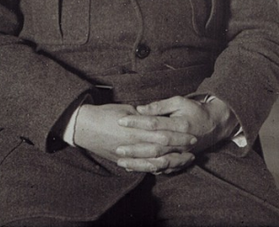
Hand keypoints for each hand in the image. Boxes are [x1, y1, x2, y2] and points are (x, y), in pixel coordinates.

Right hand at [73, 103, 195, 170]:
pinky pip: (143, 168)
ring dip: (172, 160)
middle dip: (179, 147)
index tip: (190, 133)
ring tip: (185, 159)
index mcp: (136, 128)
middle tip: (193, 146)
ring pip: (155, 161)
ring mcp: (128, 155)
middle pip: (162, 147)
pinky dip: (156, 168)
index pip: (162, 132)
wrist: (84, 126)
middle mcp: (134, 144)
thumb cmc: (104, 114)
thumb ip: (142, 115)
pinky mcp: (123, 162)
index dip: (178, 134)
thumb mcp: (125, 109)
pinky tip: (166, 167)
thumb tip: (155, 116)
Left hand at [115, 96, 237, 173]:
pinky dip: (147, 169)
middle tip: (117, 147)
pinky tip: (133, 168)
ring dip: (139, 163)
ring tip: (121, 161)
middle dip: (135, 149)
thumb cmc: (194, 110)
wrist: (213, 126)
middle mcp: (180, 142)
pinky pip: (162, 169)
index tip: (121, 121)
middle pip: (154, 147)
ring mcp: (180, 154)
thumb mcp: (179, 102)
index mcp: (180, 125)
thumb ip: (160, 106)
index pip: (154, 124)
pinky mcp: (179, 161)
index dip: (137, 122)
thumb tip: (140, 109)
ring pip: (157, 162)